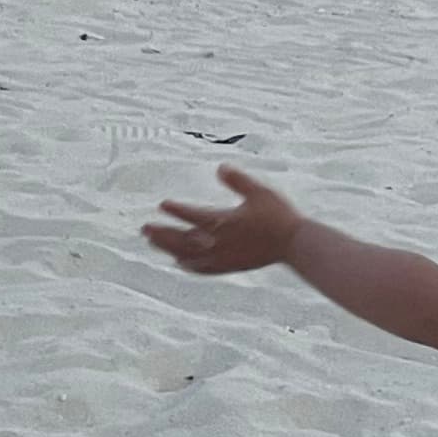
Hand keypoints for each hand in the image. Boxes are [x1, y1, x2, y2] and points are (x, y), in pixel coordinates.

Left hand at [145, 169, 303, 278]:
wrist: (293, 244)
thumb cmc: (278, 215)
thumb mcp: (259, 192)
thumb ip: (237, 180)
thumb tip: (219, 167)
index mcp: (224, 221)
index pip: (193, 215)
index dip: (177, 210)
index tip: (162, 205)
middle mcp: (218, 242)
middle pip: (183, 239)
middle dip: (162, 233)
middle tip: (144, 229)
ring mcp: (222, 257)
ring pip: (188, 255)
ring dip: (168, 249)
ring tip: (153, 243)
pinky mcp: (229, 266)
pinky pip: (202, 269)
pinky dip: (187, 265)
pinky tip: (179, 263)